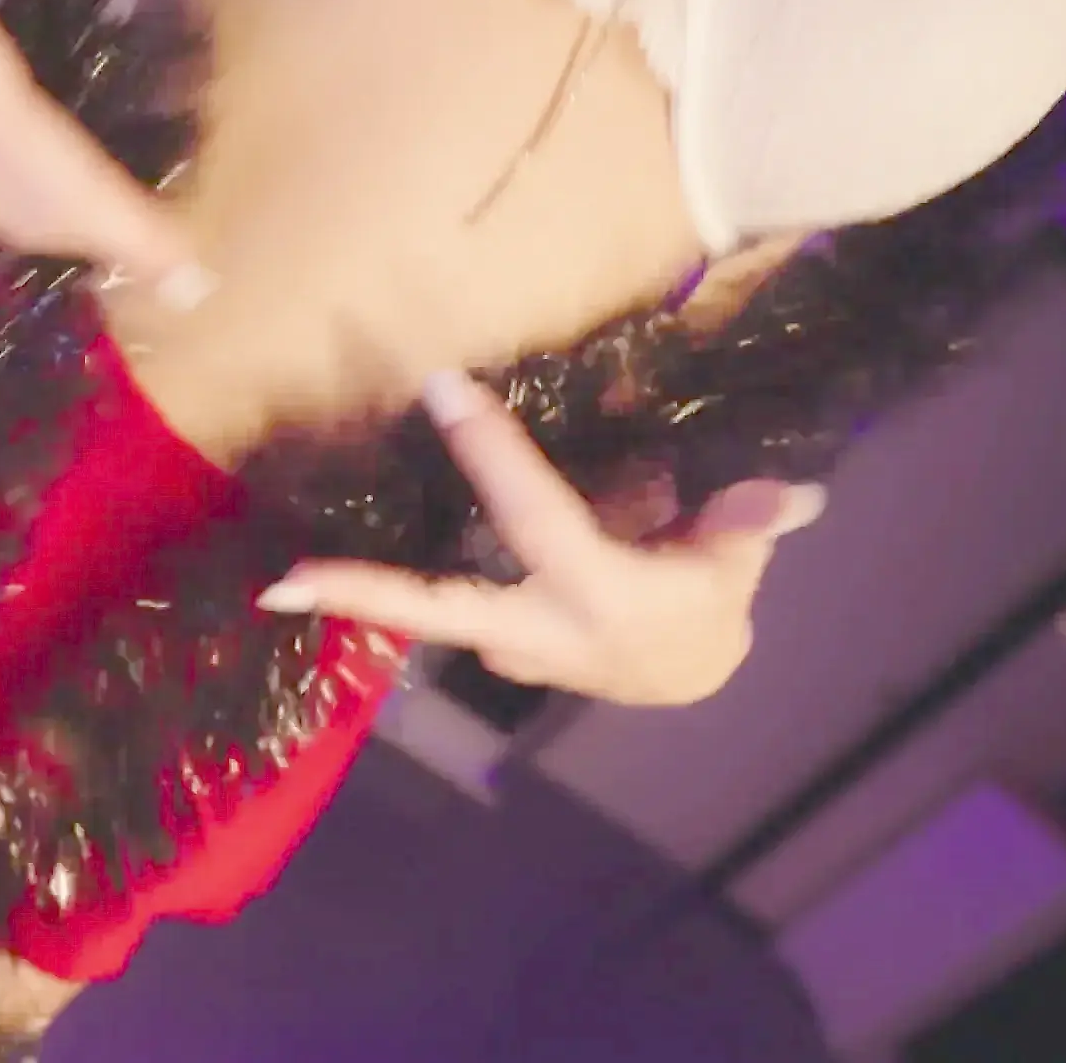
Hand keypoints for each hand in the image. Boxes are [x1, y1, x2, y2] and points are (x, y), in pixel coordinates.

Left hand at [255, 371, 825, 706]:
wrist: (682, 676)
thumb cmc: (701, 611)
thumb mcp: (728, 567)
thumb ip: (742, 527)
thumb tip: (785, 495)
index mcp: (597, 598)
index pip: (536, 515)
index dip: (492, 454)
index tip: (443, 389)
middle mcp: (533, 630)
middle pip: (434, 607)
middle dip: (357, 594)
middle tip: (280, 583)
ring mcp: (501, 645)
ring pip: (429, 603)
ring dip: (366, 584)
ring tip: (295, 562)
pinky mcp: (491, 640)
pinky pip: (448, 594)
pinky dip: (416, 571)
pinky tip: (383, 541)